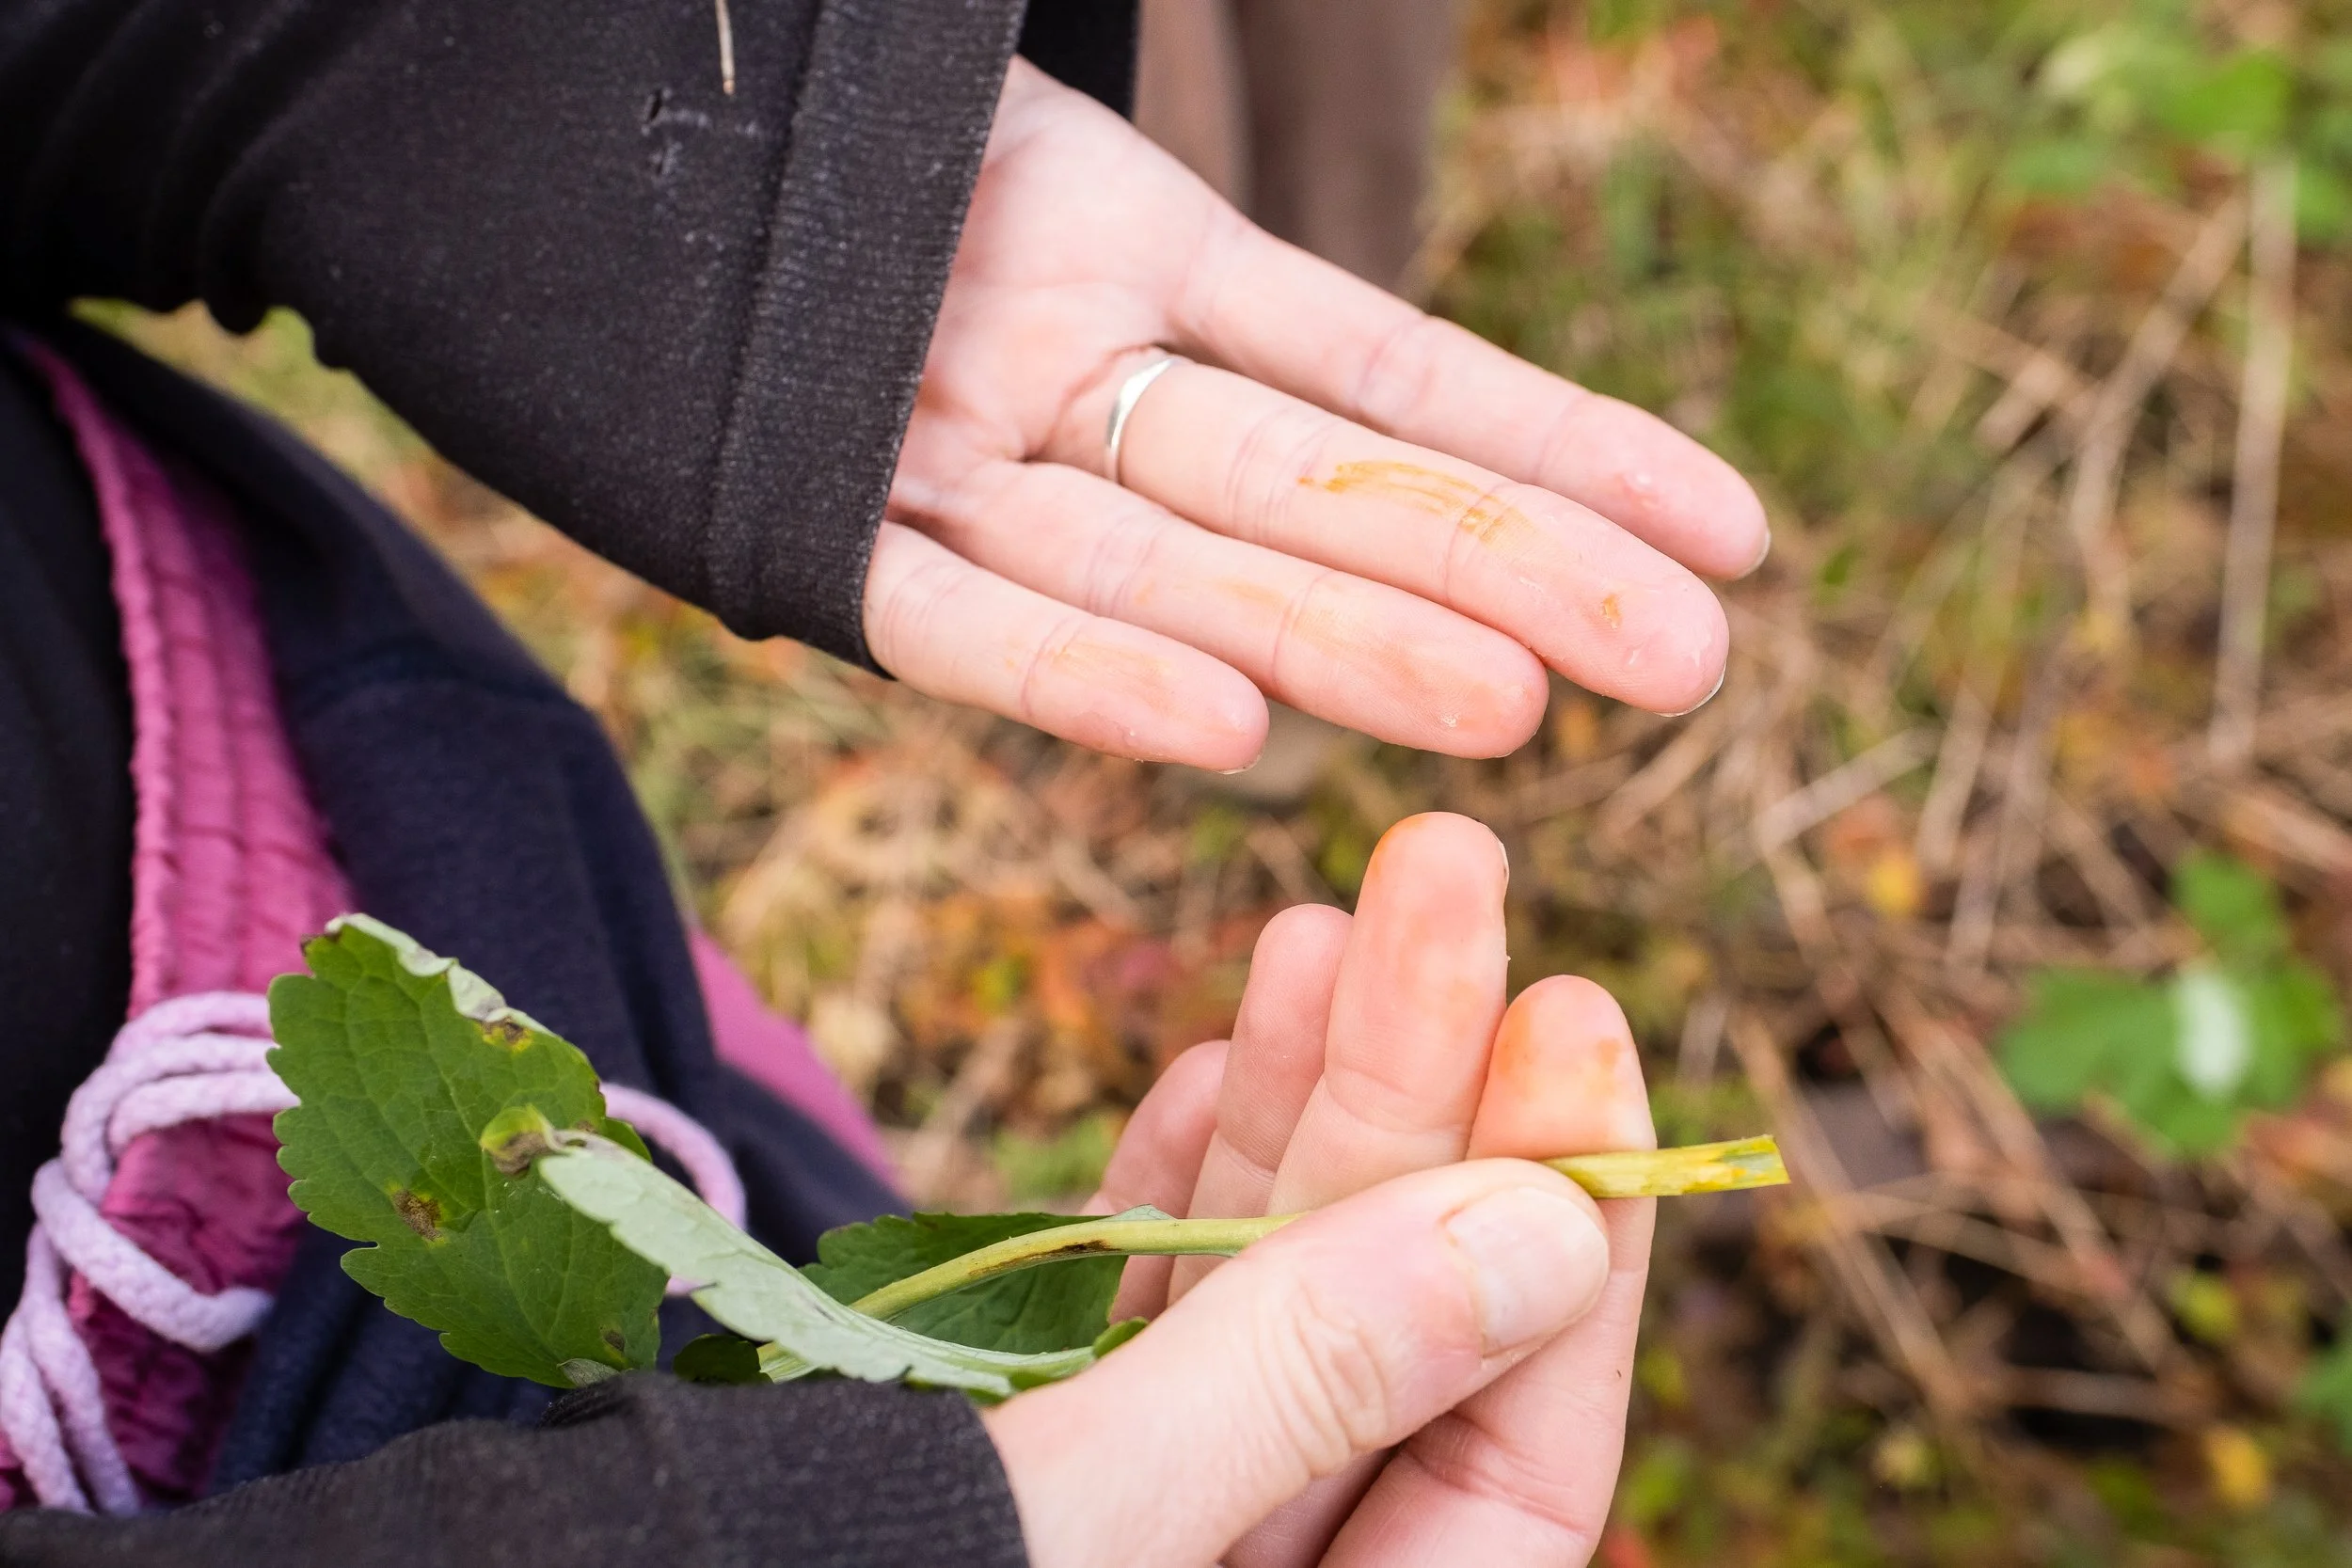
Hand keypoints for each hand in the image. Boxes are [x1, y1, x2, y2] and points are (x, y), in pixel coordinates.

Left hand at [867, 62, 1765, 770]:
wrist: (528, 120)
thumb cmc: (800, 111)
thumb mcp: (991, 103)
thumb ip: (1139, 188)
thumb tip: (1355, 272)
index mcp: (1136, 262)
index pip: (1394, 375)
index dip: (1567, 452)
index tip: (1730, 534)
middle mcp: (1071, 383)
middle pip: (1320, 486)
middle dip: (1508, 568)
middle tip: (1692, 663)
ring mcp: (955, 448)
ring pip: (1179, 555)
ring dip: (1340, 634)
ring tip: (1518, 705)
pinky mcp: (803, 515)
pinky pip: (948, 611)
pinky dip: (1076, 669)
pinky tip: (1226, 727)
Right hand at [981, 814, 1655, 1565]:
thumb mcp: (1080, 1525)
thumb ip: (1301, 1380)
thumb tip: (1541, 1225)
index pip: (1520, 1449)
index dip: (1561, 1221)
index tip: (1570, 1014)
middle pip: (1392, 1326)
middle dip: (1418, 1087)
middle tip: (1448, 861)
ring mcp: (1144, 1519)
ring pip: (1266, 1295)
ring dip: (1296, 1101)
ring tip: (1324, 921)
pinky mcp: (1025, 1457)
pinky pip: (1138, 1314)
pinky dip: (1169, 1187)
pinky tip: (1211, 1063)